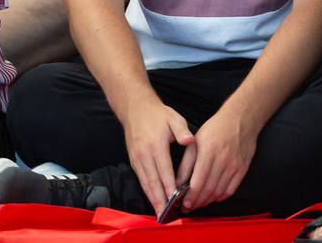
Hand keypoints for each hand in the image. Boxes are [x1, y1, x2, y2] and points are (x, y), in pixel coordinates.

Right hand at [122, 99, 194, 213]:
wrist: (134, 108)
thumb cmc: (157, 114)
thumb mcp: (173, 118)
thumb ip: (182, 130)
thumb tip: (188, 140)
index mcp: (155, 145)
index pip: (164, 170)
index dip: (169, 186)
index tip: (175, 199)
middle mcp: (143, 153)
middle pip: (152, 180)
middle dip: (160, 199)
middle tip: (167, 214)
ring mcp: (136, 157)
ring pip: (145, 182)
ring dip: (152, 198)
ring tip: (160, 213)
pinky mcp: (133, 159)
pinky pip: (140, 178)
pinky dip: (147, 191)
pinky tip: (153, 199)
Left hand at [177, 106, 257, 211]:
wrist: (240, 121)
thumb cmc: (214, 130)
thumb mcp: (195, 141)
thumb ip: (187, 162)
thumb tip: (178, 181)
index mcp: (208, 152)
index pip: (198, 180)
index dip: (191, 195)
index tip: (183, 203)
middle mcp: (222, 161)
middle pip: (208, 189)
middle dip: (197, 201)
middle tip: (188, 207)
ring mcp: (234, 166)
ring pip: (219, 192)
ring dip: (207, 201)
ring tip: (197, 204)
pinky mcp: (242, 170)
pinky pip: (231, 189)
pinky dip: (220, 197)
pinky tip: (212, 198)